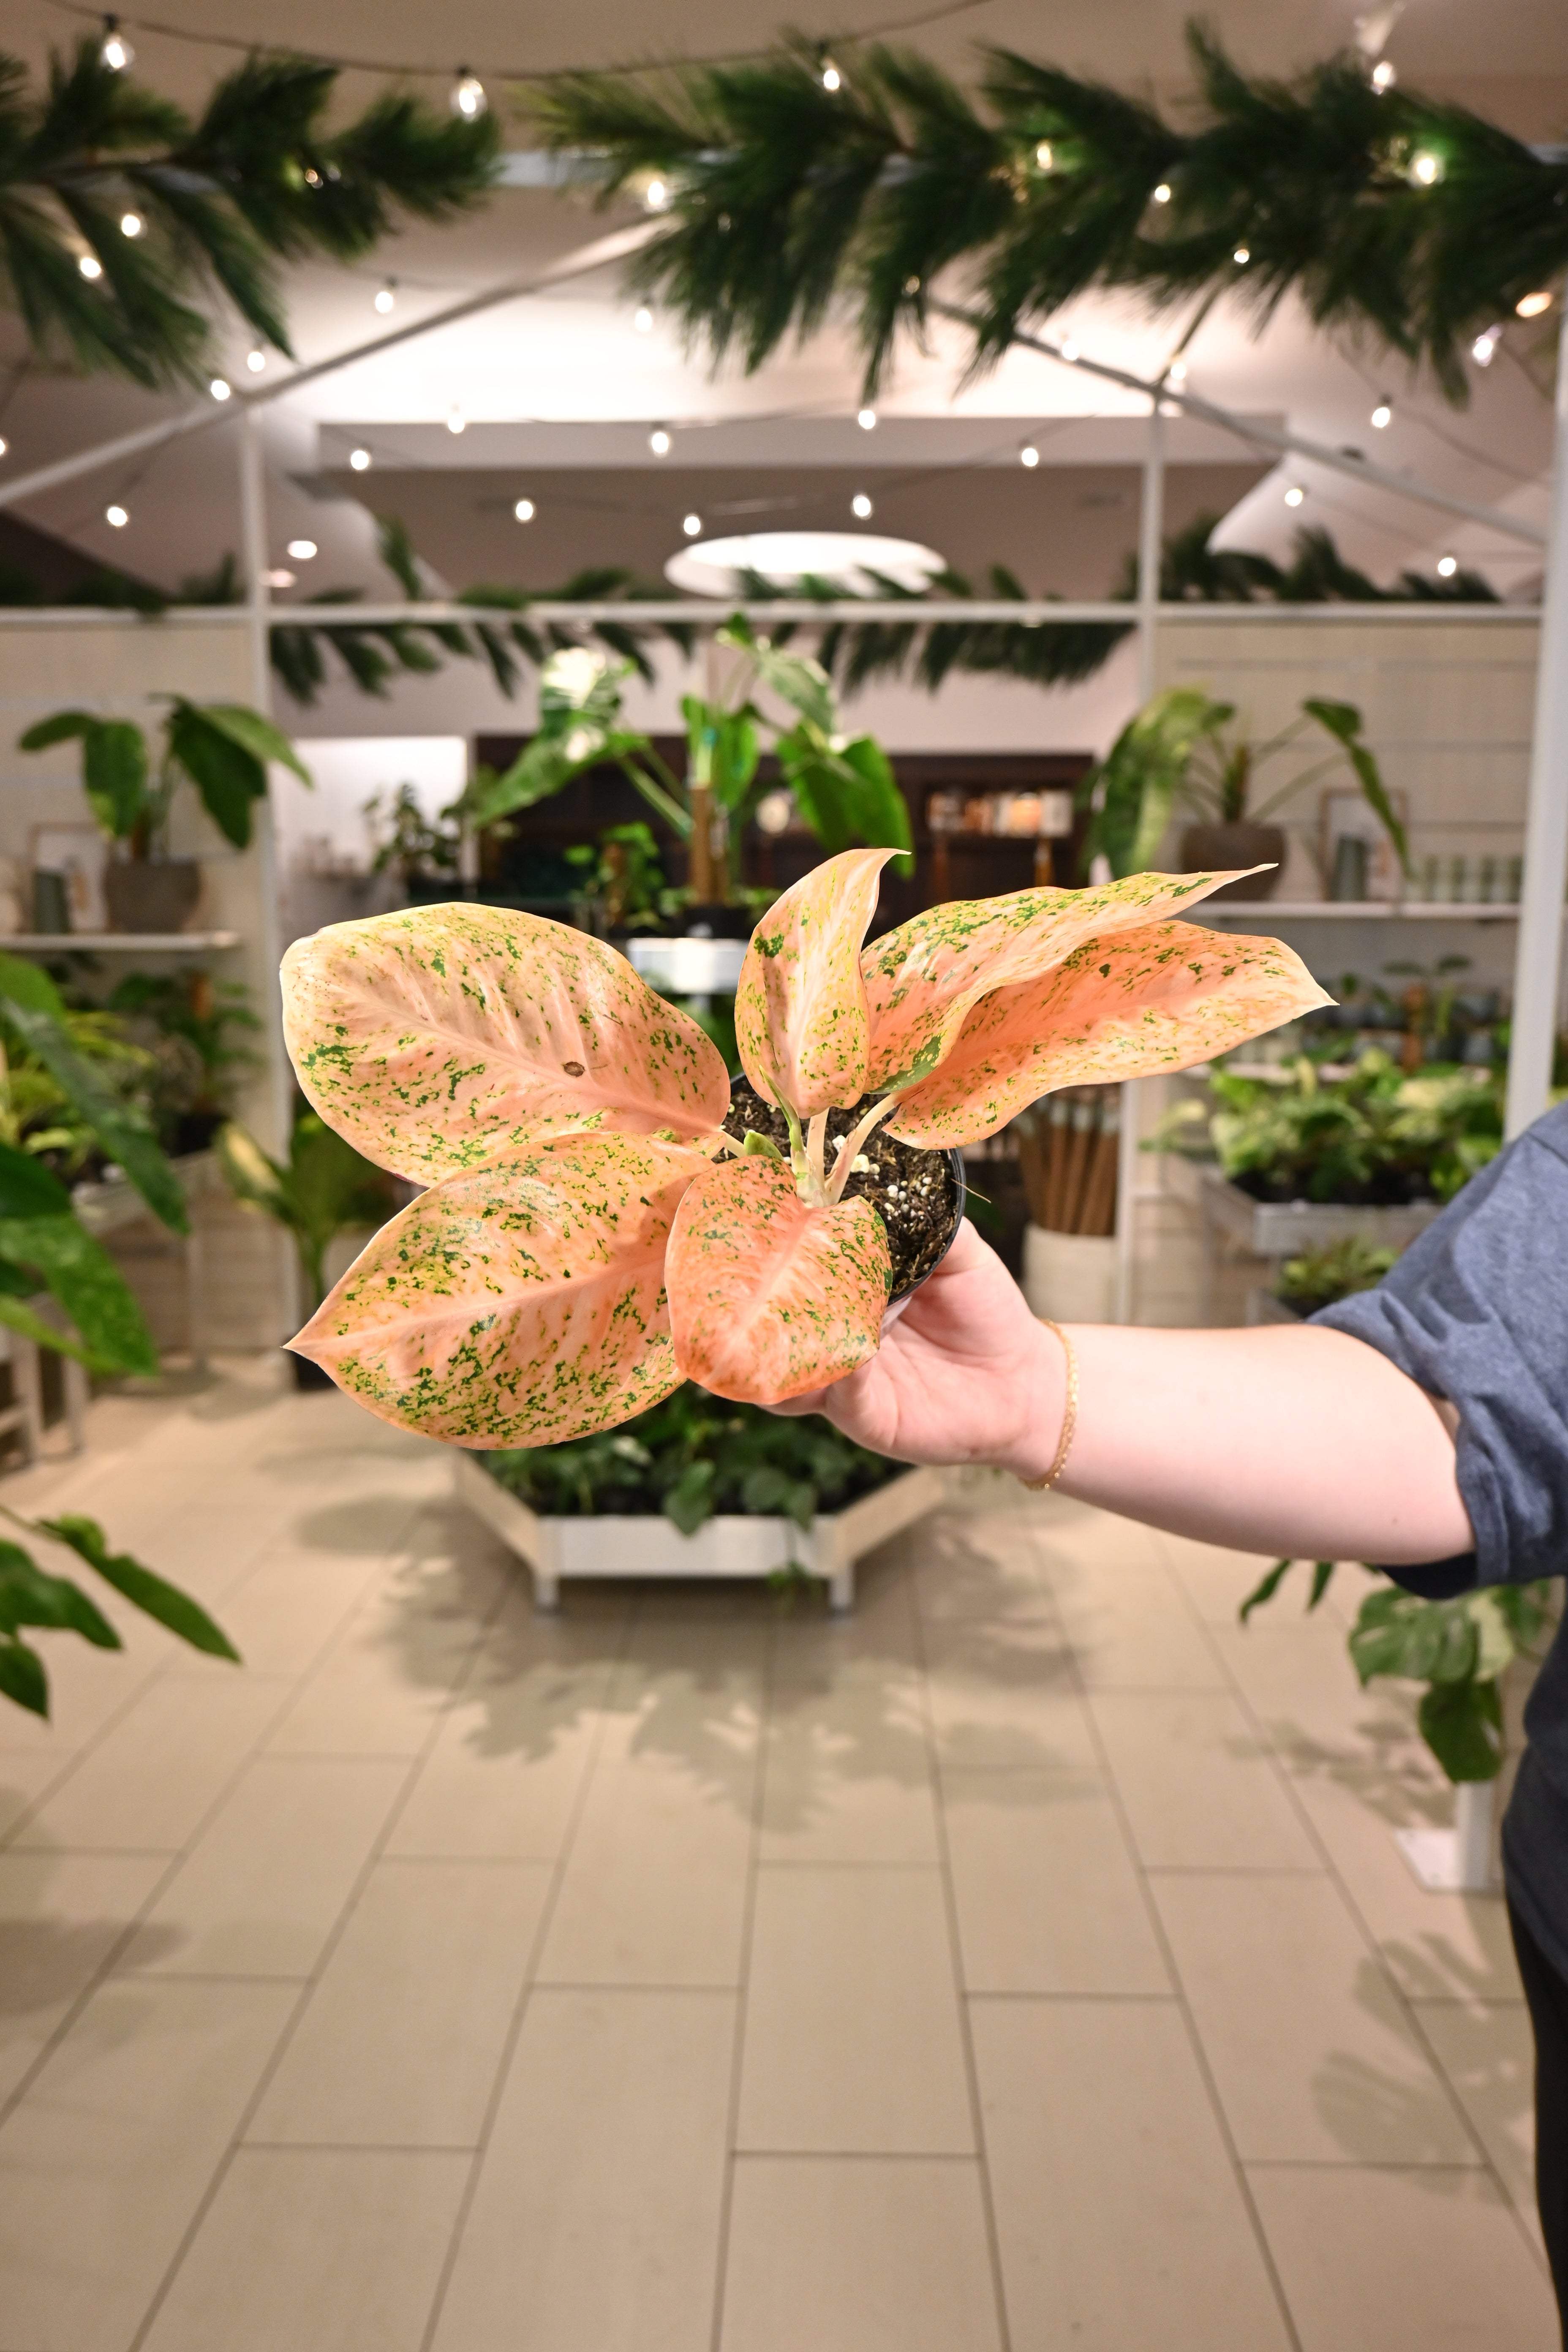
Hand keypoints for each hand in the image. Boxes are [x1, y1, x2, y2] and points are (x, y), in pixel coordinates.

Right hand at [773, 1218, 1063, 1479]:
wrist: (1023, 1380)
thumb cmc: (986, 1312)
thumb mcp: (960, 1254)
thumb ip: (928, 1222)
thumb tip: (892, 1185)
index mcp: (846, 1288)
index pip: (792, 1267)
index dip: (773, 1246)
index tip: (763, 1215)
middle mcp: (832, 1335)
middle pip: (771, 1322)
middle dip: (756, 1300)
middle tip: (748, 1270)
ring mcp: (844, 1381)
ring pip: (788, 1371)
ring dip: (782, 1347)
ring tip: (782, 1317)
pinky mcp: (869, 1418)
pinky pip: (843, 1398)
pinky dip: (843, 1377)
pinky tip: (853, 1354)